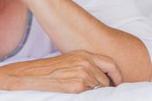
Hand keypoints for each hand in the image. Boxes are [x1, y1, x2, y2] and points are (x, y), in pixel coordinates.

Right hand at [0, 51, 122, 92]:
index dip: (117, 75)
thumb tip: (101, 75)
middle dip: (106, 88)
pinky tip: (76, 93)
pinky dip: (86, 96)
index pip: (111, 63)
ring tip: (82, 91)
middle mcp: (86, 62)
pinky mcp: (77, 87)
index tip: (118, 83)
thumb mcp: (71, 60)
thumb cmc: (51, 69)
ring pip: (99, 89)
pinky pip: (90, 95)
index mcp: (85, 54)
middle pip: (106, 79)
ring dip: (95, 93)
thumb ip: (86, 64)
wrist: (33, 74)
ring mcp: (82, 74)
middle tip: (102, 93)